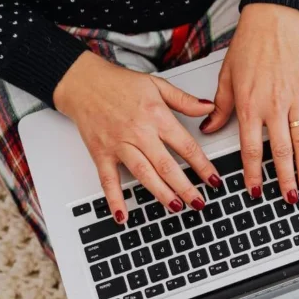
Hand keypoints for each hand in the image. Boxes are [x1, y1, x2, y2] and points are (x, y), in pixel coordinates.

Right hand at [53, 52, 220, 222]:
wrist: (84, 82)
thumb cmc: (119, 83)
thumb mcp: (157, 85)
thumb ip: (184, 100)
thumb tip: (209, 106)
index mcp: (156, 116)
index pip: (186, 145)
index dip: (202, 165)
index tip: (214, 179)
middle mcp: (139, 133)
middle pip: (167, 165)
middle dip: (185, 187)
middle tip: (198, 202)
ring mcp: (119, 145)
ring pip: (143, 174)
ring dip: (161, 193)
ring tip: (175, 207)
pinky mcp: (101, 154)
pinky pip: (108, 180)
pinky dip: (115, 199)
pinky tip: (124, 215)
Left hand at [201, 3, 298, 202]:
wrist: (273, 20)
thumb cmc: (249, 45)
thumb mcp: (226, 77)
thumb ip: (220, 107)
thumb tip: (209, 128)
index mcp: (249, 104)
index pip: (250, 148)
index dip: (253, 173)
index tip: (255, 191)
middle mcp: (273, 104)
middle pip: (280, 150)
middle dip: (284, 178)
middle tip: (289, 198)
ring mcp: (296, 98)